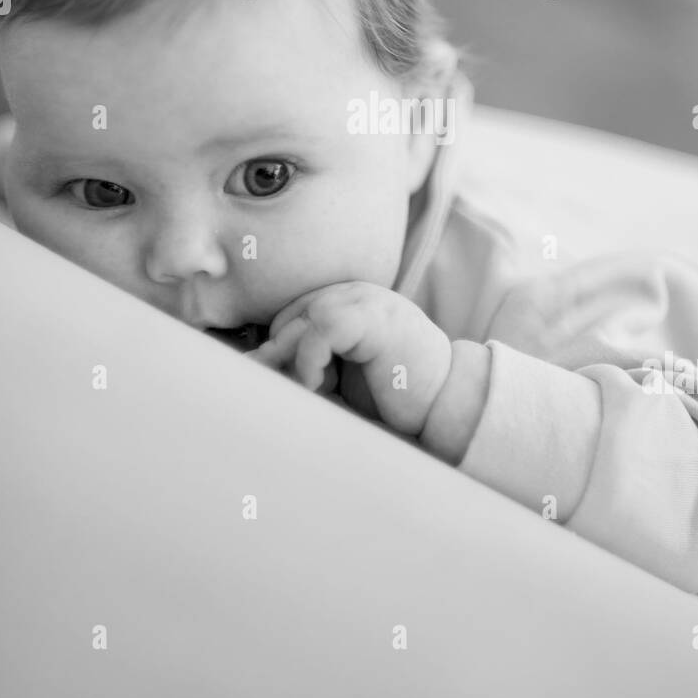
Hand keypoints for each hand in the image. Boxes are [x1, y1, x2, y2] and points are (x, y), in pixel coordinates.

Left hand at [251, 281, 452, 435]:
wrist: (446, 404)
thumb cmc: (393, 395)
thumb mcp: (340, 376)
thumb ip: (304, 366)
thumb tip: (251, 366)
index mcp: (347, 302)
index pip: (290, 317)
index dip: (280, 352)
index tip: (285, 385)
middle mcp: (353, 293)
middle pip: (289, 319)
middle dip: (279, 359)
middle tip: (290, 392)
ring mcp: (364, 301)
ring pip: (299, 323)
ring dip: (293, 363)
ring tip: (309, 392)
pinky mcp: (371, 318)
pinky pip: (320, 330)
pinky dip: (308, 361)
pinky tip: (316, 386)